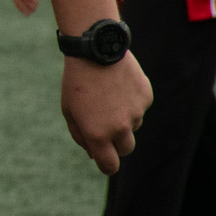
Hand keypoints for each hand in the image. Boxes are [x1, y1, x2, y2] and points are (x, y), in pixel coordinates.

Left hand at [60, 53, 151, 174]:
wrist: (95, 49)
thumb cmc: (77, 81)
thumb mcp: (69, 110)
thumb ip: (81, 136)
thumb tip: (94, 154)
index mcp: (98, 134)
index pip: (109, 166)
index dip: (107, 165)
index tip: (104, 159)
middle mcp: (120, 127)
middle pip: (125, 149)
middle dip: (116, 143)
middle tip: (104, 123)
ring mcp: (136, 113)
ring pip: (133, 126)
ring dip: (123, 118)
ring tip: (108, 95)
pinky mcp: (146, 98)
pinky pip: (140, 107)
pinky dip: (131, 101)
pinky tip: (118, 85)